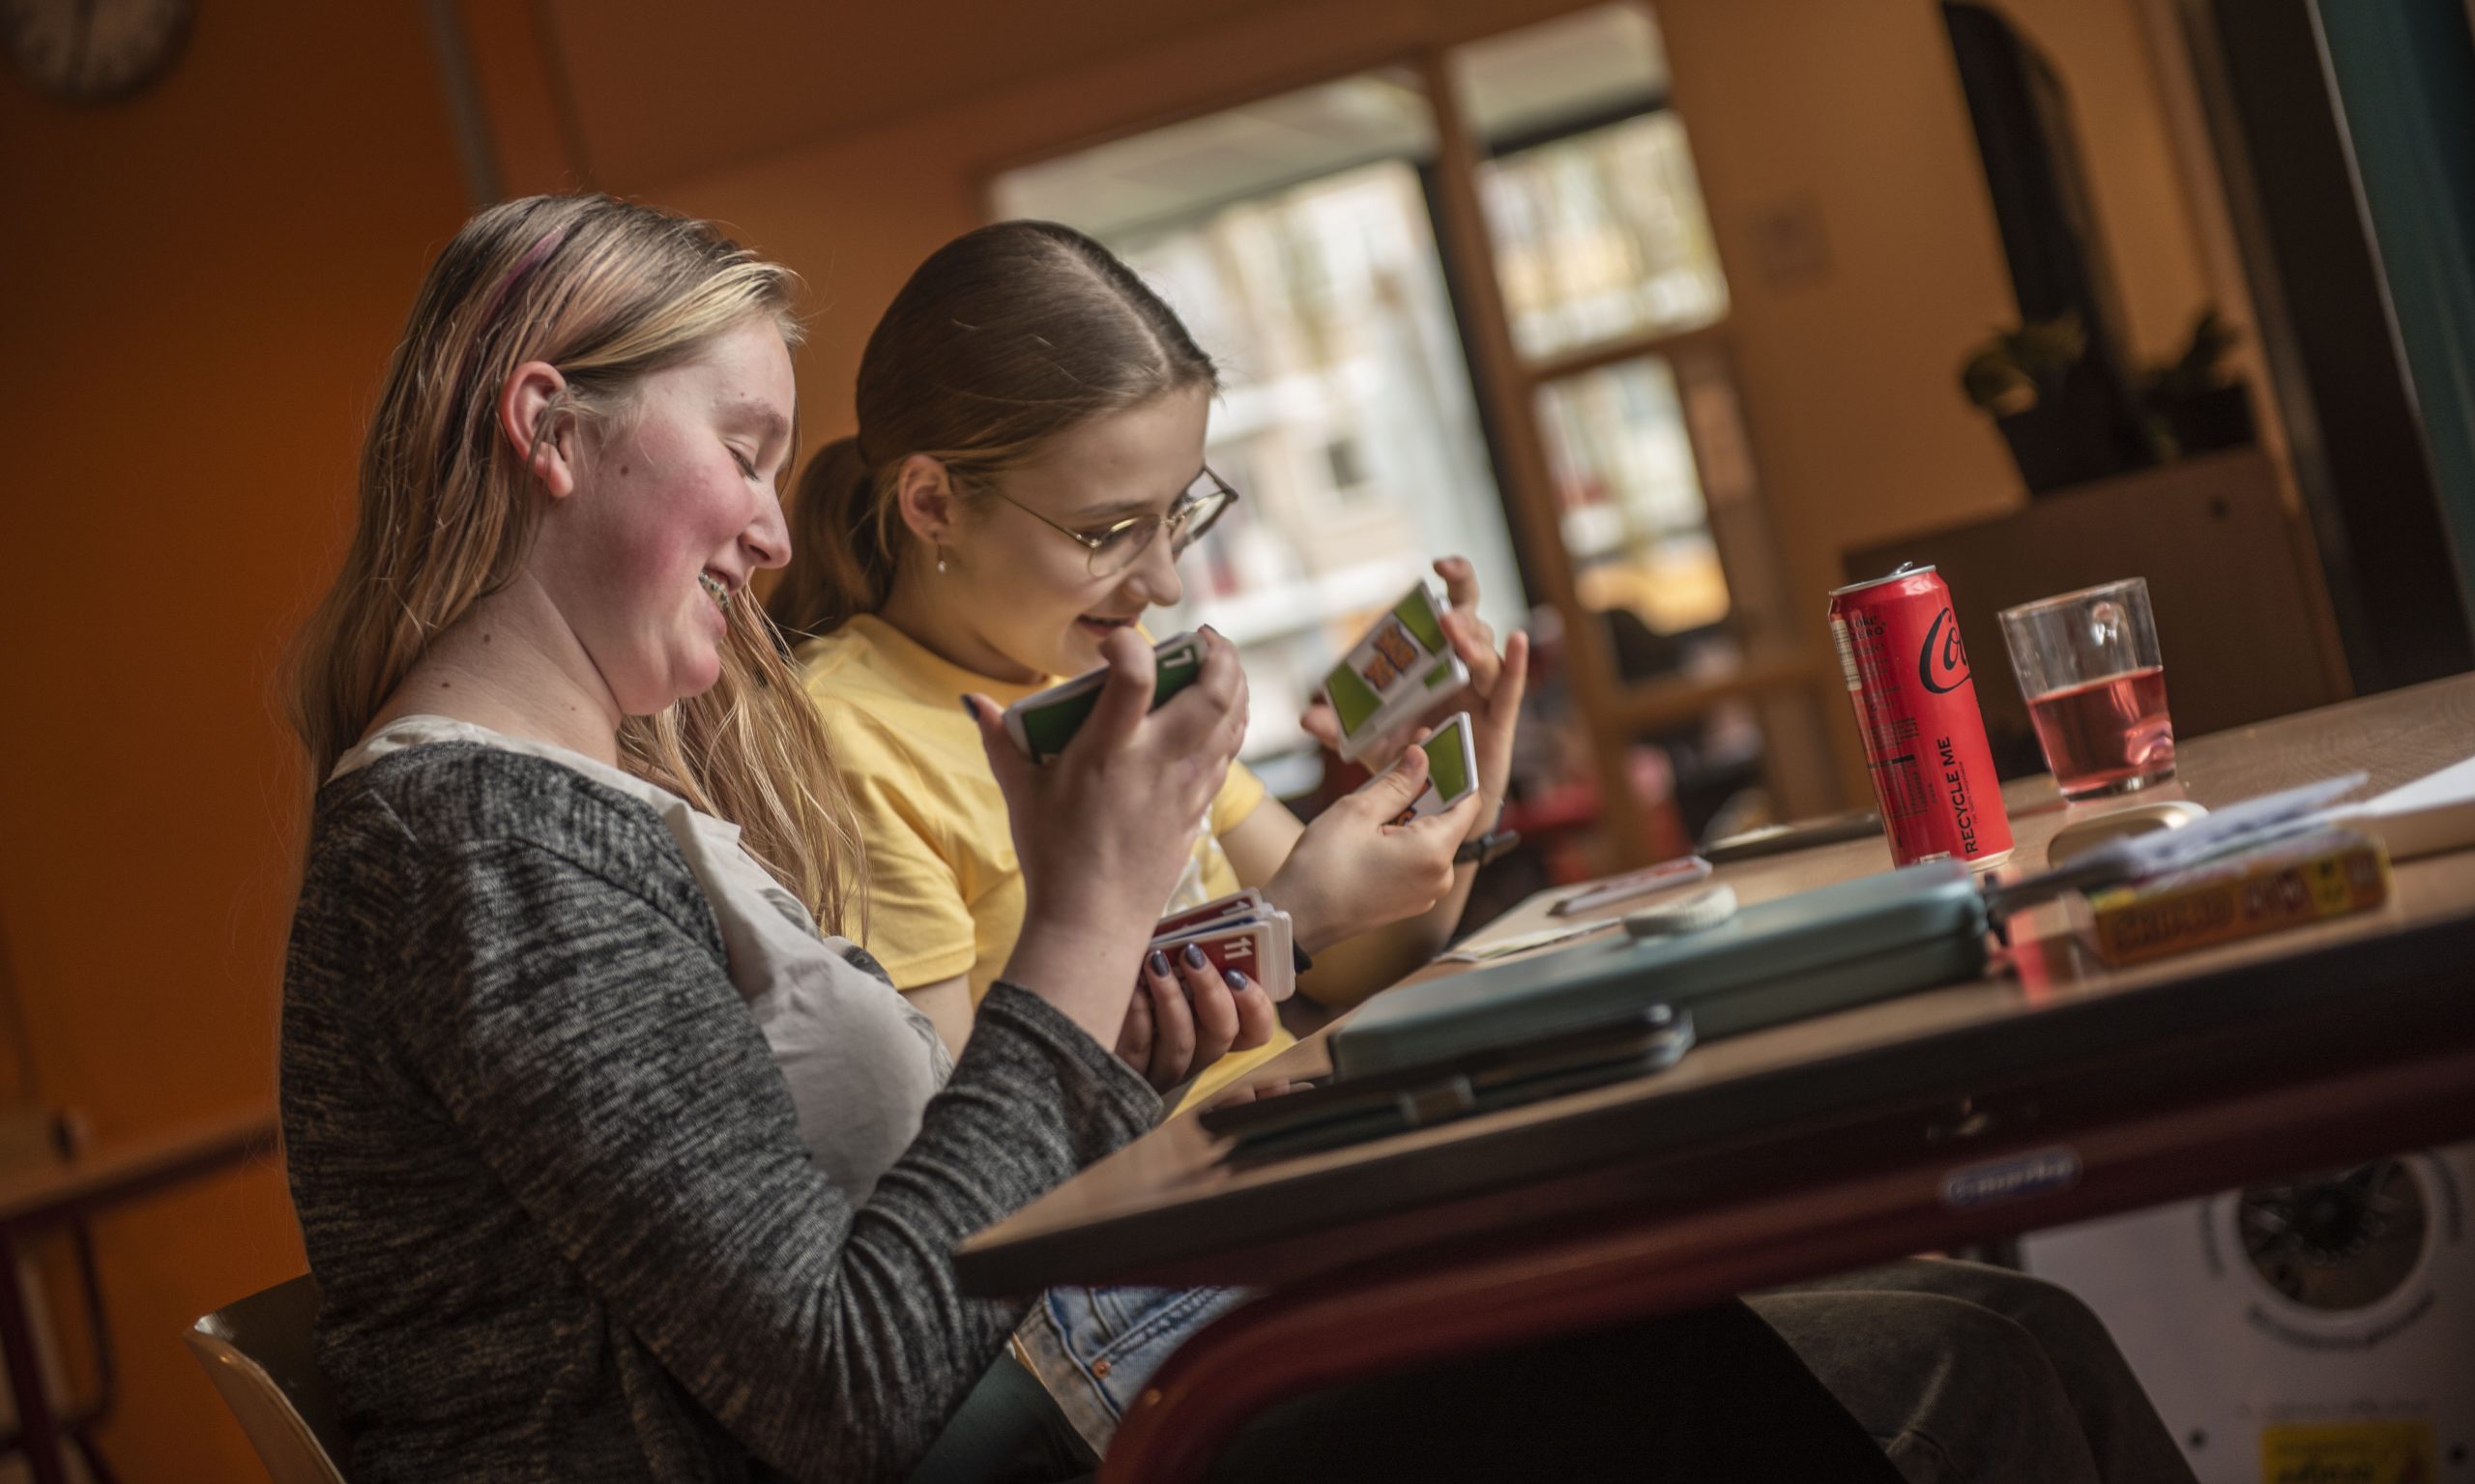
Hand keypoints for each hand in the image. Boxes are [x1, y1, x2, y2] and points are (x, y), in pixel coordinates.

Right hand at [972, 627, 1247, 1047]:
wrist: (1092, 923)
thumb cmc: (1052, 856)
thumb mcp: (1019, 792)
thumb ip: (999, 738)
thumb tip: (972, 699)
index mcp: (1106, 753)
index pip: (1134, 680)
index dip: (1131, 645)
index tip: (1118, 640)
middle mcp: (1155, 764)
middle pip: (1212, 694)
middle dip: (1218, 654)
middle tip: (1202, 637)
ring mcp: (1185, 787)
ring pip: (1233, 721)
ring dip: (1234, 683)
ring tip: (1218, 664)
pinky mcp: (1199, 808)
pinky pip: (1229, 753)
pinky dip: (1232, 723)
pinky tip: (1221, 713)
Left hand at [1116, 942, 1277, 1091]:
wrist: (1080, 990)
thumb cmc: (1130, 969)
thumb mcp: (1164, 958)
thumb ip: (1188, 947)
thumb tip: (1197, 926)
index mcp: (1212, 1029)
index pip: (1255, 1031)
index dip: (1256, 1006)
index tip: (1237, 972)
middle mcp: (1193, 1056)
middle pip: (1220, 1036)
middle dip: (1211, 992)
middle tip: (1192, 954)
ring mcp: (1159, 1072)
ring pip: (1181, 1047)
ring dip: (1172, 999)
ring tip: (1154, 961)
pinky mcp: (1124, 1076)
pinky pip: (1138, 1051)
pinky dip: (1137, 1015)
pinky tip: (1129, 986)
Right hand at [1263, 739, 1480, 954]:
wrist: (1297, 919)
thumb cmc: (1322, 869)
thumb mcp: (1358, 811)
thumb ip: (1397, 782)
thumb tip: (1421, 758)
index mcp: (1434, 853)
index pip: (1468, 802)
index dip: (1453, 772)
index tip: (1435, 751)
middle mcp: (1440, 877)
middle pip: (1446, 820)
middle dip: (1424, 793)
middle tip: (1395, 770)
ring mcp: (1426, 894)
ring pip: (1429, 839)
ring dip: (1409, 816)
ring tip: (1372, 809)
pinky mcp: (1410, 901)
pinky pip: (1417, 860)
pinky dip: (1402, 840)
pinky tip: (1371, 834)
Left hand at [1304, 557, 1528, 842]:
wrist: (1434, 808)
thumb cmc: (1409, 763)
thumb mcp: (1370, 743)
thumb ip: (1340, 728)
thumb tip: (1307, 715)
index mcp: (1437, 662)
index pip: (1449, 611)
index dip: (1453, 581)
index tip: (1437, 564)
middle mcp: (1465, 670)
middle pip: (1474, 621)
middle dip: (1462, 601)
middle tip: (1445, 592)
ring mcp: (1483, 694)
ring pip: (1486, 656)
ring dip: (1471, 640)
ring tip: (1454, 633)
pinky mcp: (1499, 721)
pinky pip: (1509, 689)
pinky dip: (1516, 664)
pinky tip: (1518, 640)